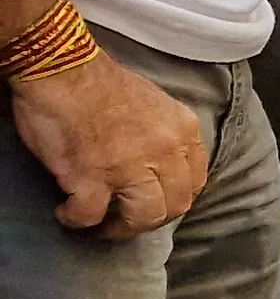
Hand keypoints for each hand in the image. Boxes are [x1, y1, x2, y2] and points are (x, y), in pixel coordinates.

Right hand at [11, 53, 207, 236]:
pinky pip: (90, 216)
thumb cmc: (103, 84)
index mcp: (182, 132)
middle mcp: (164, 151)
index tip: (155, 203)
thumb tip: (162, 166)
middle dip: (150, 220)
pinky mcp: (90, 176)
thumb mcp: (157, 105)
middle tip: (126, 220)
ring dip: (120, 228)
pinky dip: (76, 220)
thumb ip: (166, 136)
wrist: (64, 69)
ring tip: (101, 223)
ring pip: (143, 217)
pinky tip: (67, 212)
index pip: (195, 181)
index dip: (175, 199)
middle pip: (174, 205)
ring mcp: (129, 166)